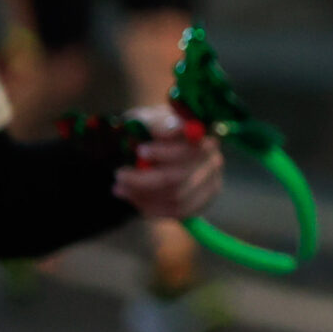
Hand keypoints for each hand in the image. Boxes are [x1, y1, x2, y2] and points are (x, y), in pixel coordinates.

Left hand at [112, 107, 224, 221]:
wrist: (150, 148)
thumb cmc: (148, 131)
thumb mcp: (146, 119)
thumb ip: (157, 123)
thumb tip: (170, 130)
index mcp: (202, 135)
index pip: (190, 149)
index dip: (165, 153)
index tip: (139, 151)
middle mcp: (212, 158)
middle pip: (179, 178)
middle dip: (143, 180)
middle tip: (119, 175)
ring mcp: (211, 182)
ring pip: (176, 198)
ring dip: (143, 195)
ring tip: (120, 188)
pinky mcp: (203, 201)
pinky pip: (178, 212)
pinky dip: (152, 208)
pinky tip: (135, 198)